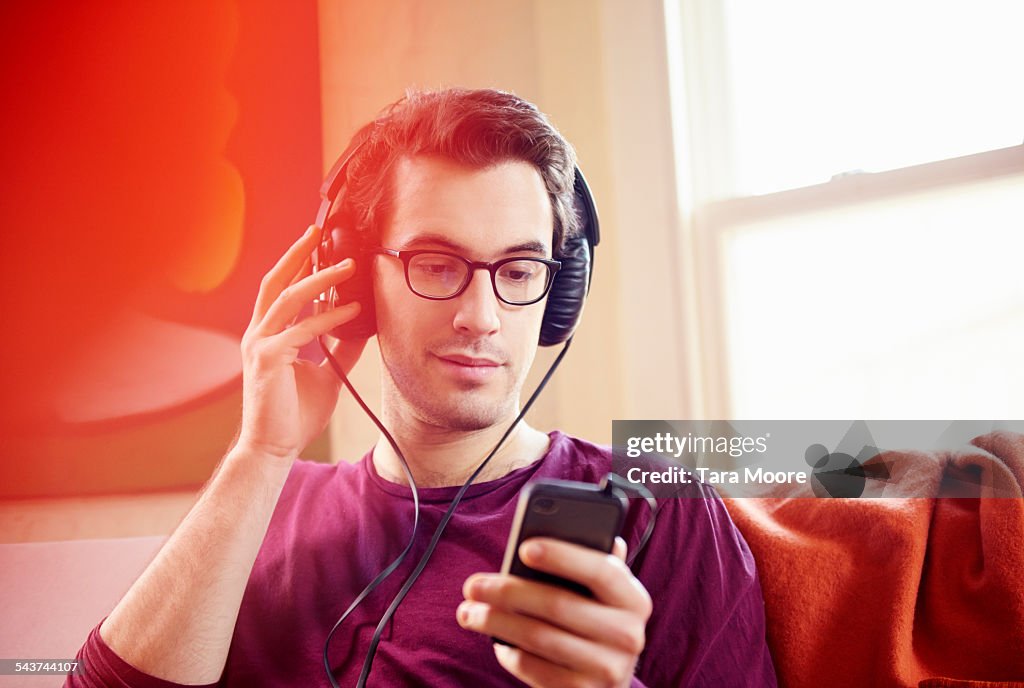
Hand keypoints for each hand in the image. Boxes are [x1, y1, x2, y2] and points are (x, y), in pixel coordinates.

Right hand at [235, 225, 366, 463]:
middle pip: (275, 281)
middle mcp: (258, 334)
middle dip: (297, 253)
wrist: (275, 448)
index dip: (298, 264)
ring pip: (288, 299)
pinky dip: (327, 318)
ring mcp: (259, 345)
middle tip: (318, 230)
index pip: (281, 289)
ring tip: (347, 265)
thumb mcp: (327, 374)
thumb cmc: (294, 414)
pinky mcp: (267, 360)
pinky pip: (301, 330)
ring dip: (319, 278)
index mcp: (268, 335)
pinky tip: (351, 310)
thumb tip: (362, 324)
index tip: (319, 244)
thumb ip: (340, 347)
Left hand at [458, 537, 651, 687]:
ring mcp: (607, 668)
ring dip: (495, 621)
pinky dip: (507, 651)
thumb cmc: (594, 621)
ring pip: (538, 637)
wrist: (606, 680)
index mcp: (634, 599)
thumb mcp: (599, 593)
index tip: (524, 547)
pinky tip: (493, 639)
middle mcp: (628, 635)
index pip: (601, 571)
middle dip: (508, 591)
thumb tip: (564, 531)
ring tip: (468, 612)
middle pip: (558, 604)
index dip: (562, 556)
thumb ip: (587, 563)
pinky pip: (533, 667)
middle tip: (474, 585)